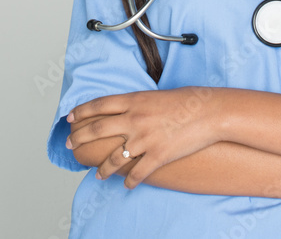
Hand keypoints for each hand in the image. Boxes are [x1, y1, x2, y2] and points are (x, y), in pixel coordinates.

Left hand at [66, 87, 219, 188]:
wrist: (210, 112)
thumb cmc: (190, 100)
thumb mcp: (158, 95)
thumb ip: (140, 103)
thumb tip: (131, 108)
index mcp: (134, 100)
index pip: (99, 105)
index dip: (81, 112)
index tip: (70, 118)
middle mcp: (135, 119)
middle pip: (98, 129)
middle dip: (79, 138)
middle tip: (70, 145)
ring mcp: (145, 138)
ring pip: (113, 157)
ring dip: (103, 168)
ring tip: (97, 174)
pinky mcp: (157, 155)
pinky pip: (137, 173)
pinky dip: (130, 182)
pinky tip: (127, 186)